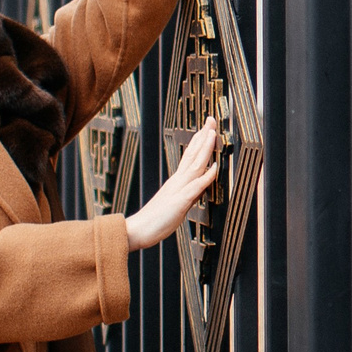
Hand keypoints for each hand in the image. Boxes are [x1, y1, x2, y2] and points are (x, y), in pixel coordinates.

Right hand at [124, 120, 221, 250]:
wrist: (137, 231)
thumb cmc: (155, 220)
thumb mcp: (175, 203)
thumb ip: (186, 193)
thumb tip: (198, 186)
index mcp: (176, 181)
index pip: (190, 156)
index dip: (199, 141)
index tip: (207, 128)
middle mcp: (177, 181)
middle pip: (193, 155)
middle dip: (203, 137)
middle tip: (211, 120)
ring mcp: (178, 190)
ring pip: (194, 166)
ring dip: (205, 149)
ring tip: (213, 134)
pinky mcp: (179, 203)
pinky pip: (194, 188)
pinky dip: (205, 177)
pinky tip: (214, 168)